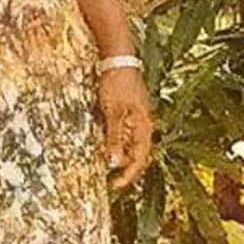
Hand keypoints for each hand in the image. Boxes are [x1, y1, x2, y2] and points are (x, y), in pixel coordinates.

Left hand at [98, 66, 151, 189]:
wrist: (117, 58)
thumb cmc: (117, 83)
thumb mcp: (113, 112)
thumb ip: (114, 137)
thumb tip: (114, 163)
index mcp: (143, 126)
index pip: (140, 158)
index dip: (129, 175)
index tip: (115, 185)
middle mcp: (141, 124)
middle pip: (135, 153)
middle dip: (123, 167)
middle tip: (107, 179)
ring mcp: (134, 117)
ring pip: (128, 143)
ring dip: (116, 154)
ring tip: (101, 163)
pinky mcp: (125, 110)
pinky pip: (121, 132)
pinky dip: (112, 140)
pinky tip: (100, 143)